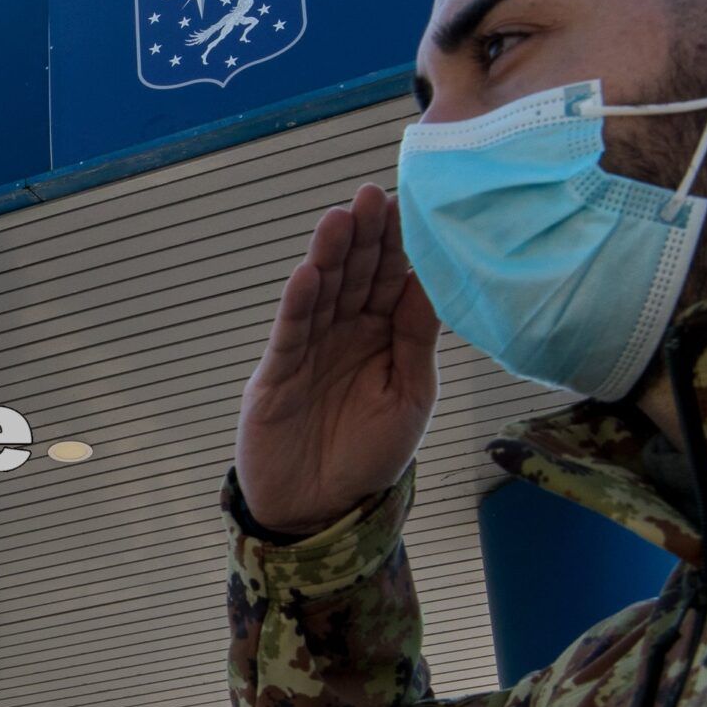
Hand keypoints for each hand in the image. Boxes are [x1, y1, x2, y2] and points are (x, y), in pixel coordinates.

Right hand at [235, 182, 439, 535]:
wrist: (321, 512)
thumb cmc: (370, 457)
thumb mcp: (410, 396)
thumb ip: (416, 339)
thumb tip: (429, 278)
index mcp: (382, 336)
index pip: (391, 279)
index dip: (398, 244)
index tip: (409, 204)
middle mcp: (344, 334)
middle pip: (355, 276)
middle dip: (364, 237)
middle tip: (372, 194)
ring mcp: (308, 352)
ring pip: (322, 295)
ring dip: (329, 257)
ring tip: (338, 219)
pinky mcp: (276, 376)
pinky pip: (290, 334)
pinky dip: (298, 305)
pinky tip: (308, 274)